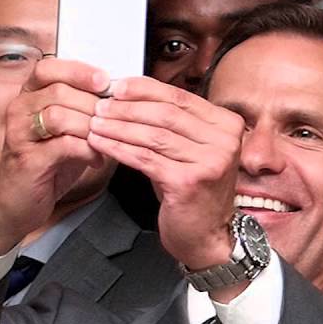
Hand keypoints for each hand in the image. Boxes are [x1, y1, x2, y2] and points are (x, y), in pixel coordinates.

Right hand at [0, 58, 109, 256]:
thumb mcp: (66, 130)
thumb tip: (117, 94)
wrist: (18, 203)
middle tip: (114, 119)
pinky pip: (63, 145)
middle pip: (59, 91)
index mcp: (28, 96)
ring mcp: (19, 135)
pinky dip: (87, 150)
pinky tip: (96, 158)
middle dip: (93, 104)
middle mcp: (19, 110)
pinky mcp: (27, 160)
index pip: (49, 68)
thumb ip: (82, 109)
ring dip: (90, 127)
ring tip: (106, 139)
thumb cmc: (47, 164)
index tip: (104, 80)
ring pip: (59, 115)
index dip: (78, 71)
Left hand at [86, 76, 242, 270]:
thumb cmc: (193, 190)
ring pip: (153, 135)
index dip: (145, 89)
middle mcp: (224, 141)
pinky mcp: (189, 182)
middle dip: (127, 108)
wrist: (208, 237)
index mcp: (227, 125)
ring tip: (95, 123)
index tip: (117, 86)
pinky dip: (119, 148)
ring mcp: (210, 162)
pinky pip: (145, 158)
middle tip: (100, 106)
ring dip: (119, 127)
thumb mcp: (190, 149)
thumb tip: (130, 94)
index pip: (180, 97)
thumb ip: (173, 123)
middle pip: (165, 114)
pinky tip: (101, 143)